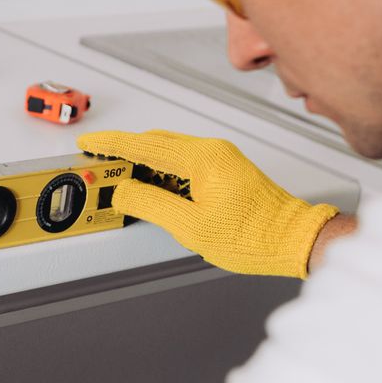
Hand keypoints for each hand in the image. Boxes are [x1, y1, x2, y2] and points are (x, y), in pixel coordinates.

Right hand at [80, 130, 338, 278]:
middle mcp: (212, 150)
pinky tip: (155, 188)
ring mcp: (221, 157)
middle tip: (100, 167)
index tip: (90, 144)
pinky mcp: (226, 168)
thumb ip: (150, 205)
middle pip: (155, 143)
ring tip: (123, 183)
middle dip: (124, 153)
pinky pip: (184, 160)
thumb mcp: (190, 226)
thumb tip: (124, 191)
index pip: (144, 145)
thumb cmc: (254, 235)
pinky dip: (163, 170)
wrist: (291, 239)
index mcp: (202, 158)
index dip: (111, 144)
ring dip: (144, 163)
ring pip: (169, 151)